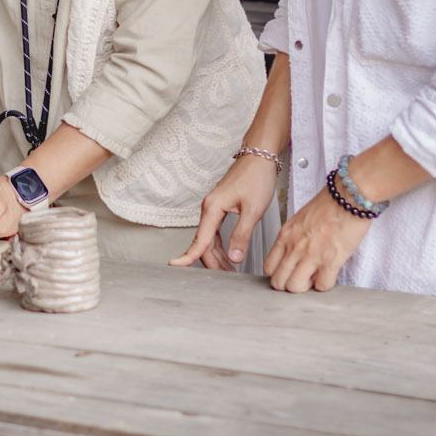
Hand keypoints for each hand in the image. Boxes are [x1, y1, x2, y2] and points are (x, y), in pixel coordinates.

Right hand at [170, 154, 279, 270]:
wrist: (260, 157)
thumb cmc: (256, 177)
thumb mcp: (252, 209)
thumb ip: (241, 235)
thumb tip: (234, 258)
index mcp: (213, 208)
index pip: (200, 240)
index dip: (188, 256)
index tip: (175, 266)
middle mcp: (210, 208)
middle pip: (204, 242)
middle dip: (212, 262)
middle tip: (225, 278)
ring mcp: (214, 207)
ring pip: (210, 238)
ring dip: (217, 256)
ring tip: (229, 271)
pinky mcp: (221, 207)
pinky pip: (216, 232)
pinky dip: (222, 246)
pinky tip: (229, 255)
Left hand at [263, 184, 370, 291]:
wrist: (349, 196)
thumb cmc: (329, 204)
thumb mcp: (300, 219)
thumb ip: (293, 237)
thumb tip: (293, 255)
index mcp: (286, 234)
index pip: (269, 266)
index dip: (278, 274)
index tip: (288, 274)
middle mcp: (295, 246)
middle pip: (278, 281)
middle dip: (289, 285)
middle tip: (301, 280)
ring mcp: (311, 254)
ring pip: (295, 287)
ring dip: (305, 288)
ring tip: (314, 278)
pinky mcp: (331, 260)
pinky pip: (322, 285)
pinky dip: (325, 285)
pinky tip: (329, 274)